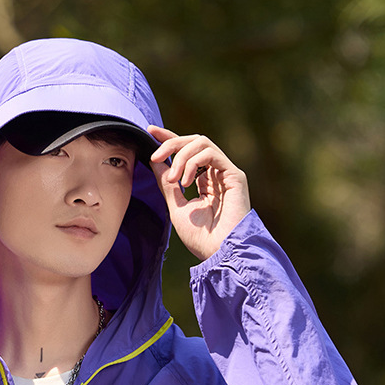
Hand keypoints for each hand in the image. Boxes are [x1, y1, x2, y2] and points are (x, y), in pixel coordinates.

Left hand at [147, 126, 250, 260]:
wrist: (220, 253)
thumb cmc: (201, 238)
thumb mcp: (176, 207)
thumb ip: (167, 184)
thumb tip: (155, 162)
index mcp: (204, 181)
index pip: (186, 151)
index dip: (168, 139)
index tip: (149, 132)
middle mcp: (216, 173)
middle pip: (193, 141)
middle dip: (170, 144)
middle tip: (154, 157)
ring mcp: (226, 173)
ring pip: (201, 143)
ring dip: (181, 157)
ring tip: (174, 180)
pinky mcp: (234, 175)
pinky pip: (210, 153)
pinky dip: (193, 162)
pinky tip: (186, 182)